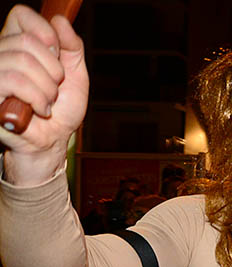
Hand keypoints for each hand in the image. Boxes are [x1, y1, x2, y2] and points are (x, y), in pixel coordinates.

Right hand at [0, 5, 87, 182]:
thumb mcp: (75, 76)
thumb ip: (72, 47)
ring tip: (47, 102)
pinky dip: (38, 98)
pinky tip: (40, 110)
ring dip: (47, 88)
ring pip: (22, 61)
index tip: (57, 56)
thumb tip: (59, 20)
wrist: (51, 143)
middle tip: (54, 88)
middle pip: (27, 42)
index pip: (21, 15)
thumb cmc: (59, 111)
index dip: (46, 33)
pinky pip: (14, 81)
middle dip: (53, 71)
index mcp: (16, 44)